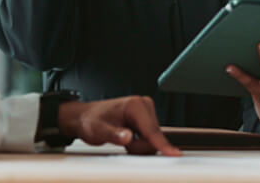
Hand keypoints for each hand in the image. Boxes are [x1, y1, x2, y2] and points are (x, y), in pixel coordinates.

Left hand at [56, 96, 181, 155]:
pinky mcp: (147, 119)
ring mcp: (147, 112)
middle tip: (122, 142)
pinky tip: (128, 139)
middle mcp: (144, 105)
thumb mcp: (97, 130)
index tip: (174, 154)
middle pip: (154, 137)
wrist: (86, 117)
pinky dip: (139, 143)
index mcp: (135, 105)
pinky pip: (150, 138)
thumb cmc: (91, 121)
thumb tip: (128, 137)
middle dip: (139, 146)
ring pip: (153, 139)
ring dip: (139, 146)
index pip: (151, 130)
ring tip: (123, 139)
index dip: (161, 144)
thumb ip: (113, 135)